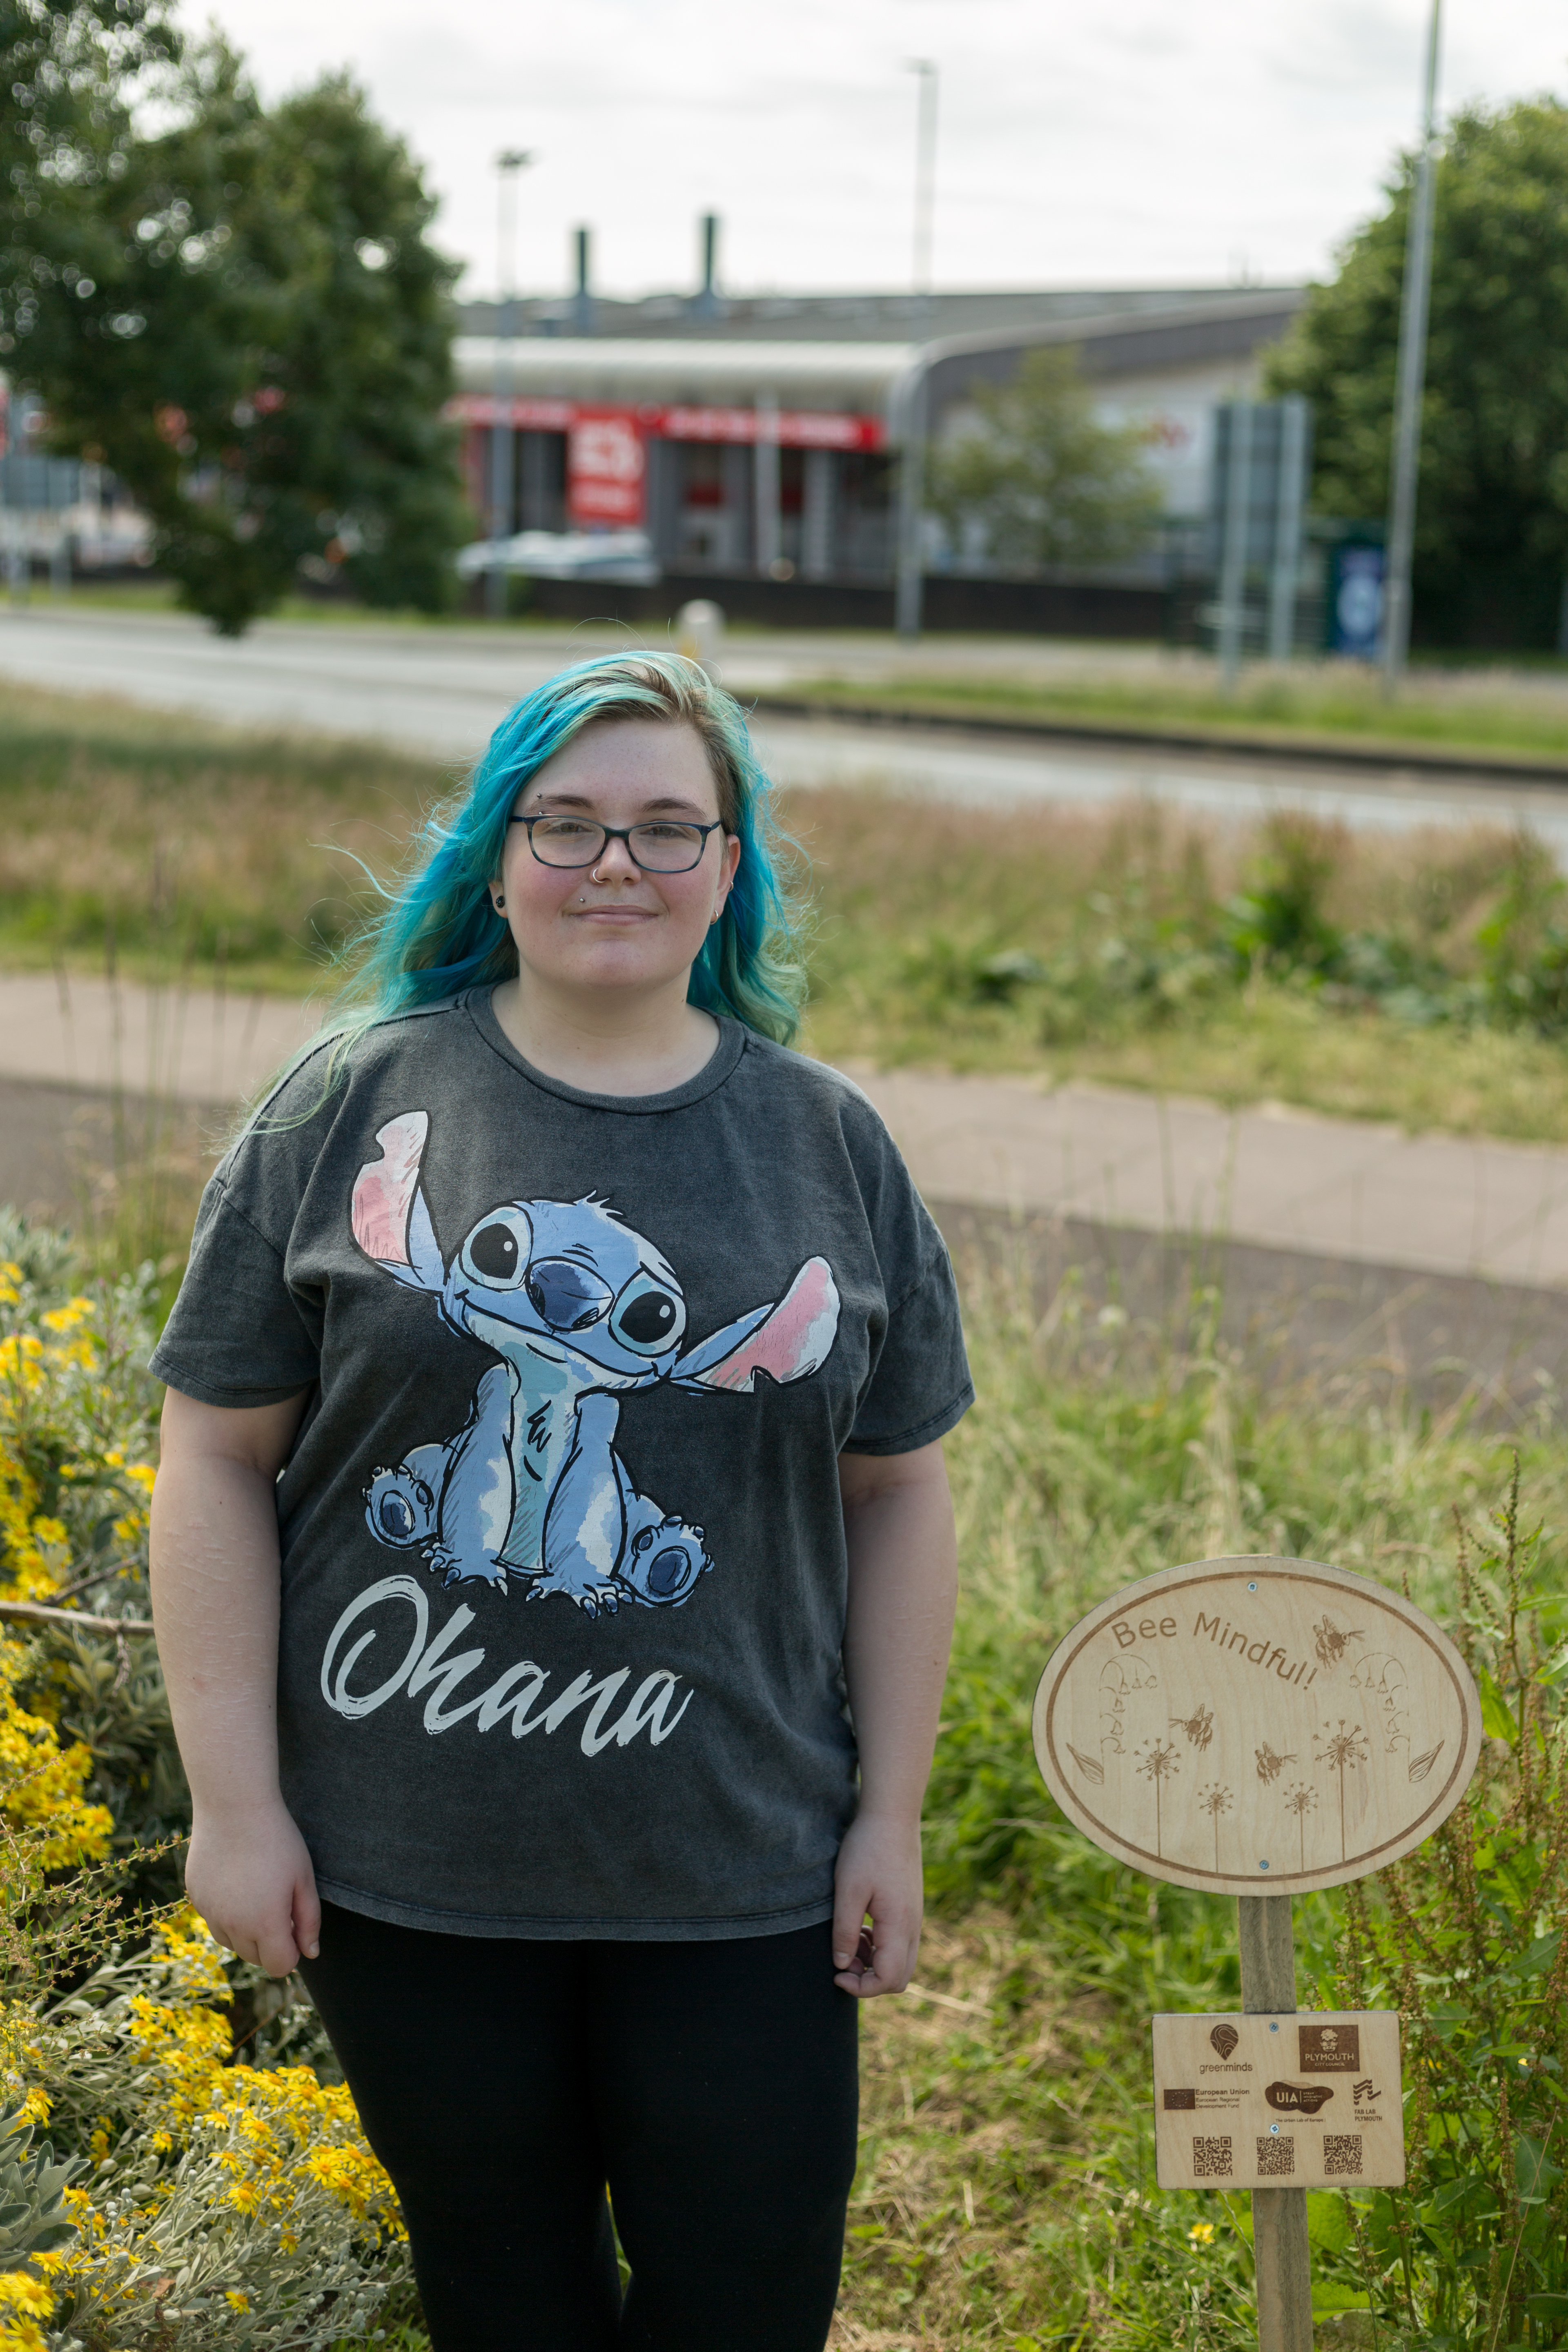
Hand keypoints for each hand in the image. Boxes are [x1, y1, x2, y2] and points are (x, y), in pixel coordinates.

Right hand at [184, 1799, 320, 1978]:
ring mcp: (210, 1913)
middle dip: (270, 1943)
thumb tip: (310, 1953)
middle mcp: (233, 1926)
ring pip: (231, 1942)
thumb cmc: (277, 1840)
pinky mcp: (195, 1898)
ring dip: (246, 1932)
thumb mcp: (303, 1879)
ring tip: (258, 1893)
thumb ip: (309, 1921)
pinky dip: (226, 1913)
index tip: (296, 1927)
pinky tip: (237, 1882)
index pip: (280, 1967)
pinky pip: (214, 1920)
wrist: (233, 1807)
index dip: (292, 1953)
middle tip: (279, 1904)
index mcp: (265, 1924)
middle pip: (255, 1957)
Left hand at [832, 1811, 922, 1997]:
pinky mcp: (910, 1909)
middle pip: (900, 1977)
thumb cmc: (867, 1849)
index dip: (861, 1987)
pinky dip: (881, 1947)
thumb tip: (842, 1965)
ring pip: (901, 1961)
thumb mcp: (848, 1890)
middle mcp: (912, 1927)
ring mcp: (914, 1918)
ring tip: (850, 1941)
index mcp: (899, 1925)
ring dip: (874, 1963)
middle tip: (843, 1961)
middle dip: (870, 1980)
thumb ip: (845, 1932)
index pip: (888, 1979)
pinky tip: (862, 1928)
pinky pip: (900, 1943)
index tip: (837, 1974)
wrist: (892, 1816)